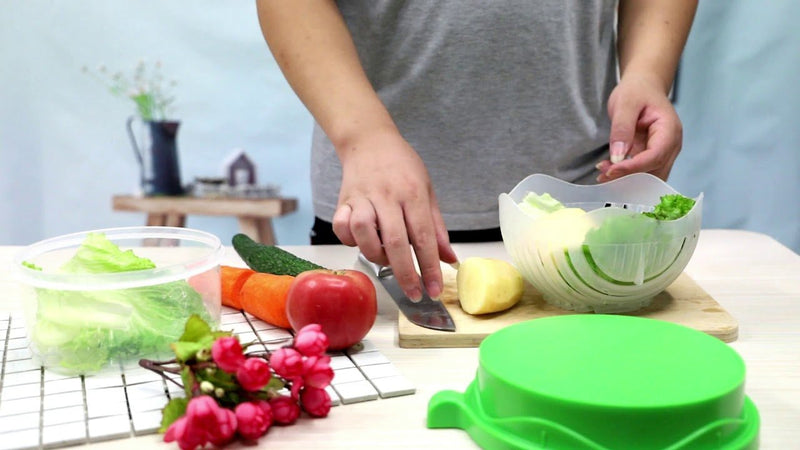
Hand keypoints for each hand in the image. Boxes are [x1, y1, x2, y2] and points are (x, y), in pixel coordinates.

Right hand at [331, 128, 457, 300]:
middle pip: (395, 241)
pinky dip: (350, 240)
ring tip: (385, 259)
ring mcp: (363, 197)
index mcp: (413, 193)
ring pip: (364, 233)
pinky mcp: (343, 200)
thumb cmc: (403, 167)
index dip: (430, 266)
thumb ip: (437, 227)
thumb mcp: (428, 191)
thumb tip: (450, 259)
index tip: (434, 289)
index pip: (424, 236)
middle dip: (406, 273)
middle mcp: (388, 195)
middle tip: (414, 294)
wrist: (369, 140)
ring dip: (375, 254)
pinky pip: (341, 227)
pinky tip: (361, 240)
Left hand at [596, 73, 682, 181]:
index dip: (634, 167)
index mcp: (669, 129)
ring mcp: (664, 152)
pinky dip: (627, 175)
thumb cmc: (637, 91)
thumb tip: (618, 156)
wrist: (643, 86)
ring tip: (603, 173)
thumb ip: (622, 128)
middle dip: (629, 176)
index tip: (611, 170)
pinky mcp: (652, 156)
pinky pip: (643, 171)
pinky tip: (609, 171)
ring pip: (649, 176)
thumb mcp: (626, 103)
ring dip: (627, 179)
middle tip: (602, 174)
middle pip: (654, 170)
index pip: (655, 155)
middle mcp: (671, 144)